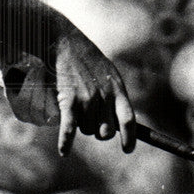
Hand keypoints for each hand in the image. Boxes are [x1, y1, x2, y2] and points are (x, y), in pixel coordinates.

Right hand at [52, 30, 135, 156]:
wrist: (64, 42)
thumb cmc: (86, 58)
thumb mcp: (108, 73)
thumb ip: (114, 95)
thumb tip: (119, 123)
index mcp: (117, 89)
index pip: (128, 120)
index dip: (129, 138)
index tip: (127, 149)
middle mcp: (104, 96)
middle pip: (105, 132)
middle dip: (97, 130)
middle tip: (89, 118)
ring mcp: (87, 98)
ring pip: (86, 129)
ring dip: (81, 125)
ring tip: (74, 106)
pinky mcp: (68, 99)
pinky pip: (70, 127)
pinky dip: (66, 142)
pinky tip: (64, 152)